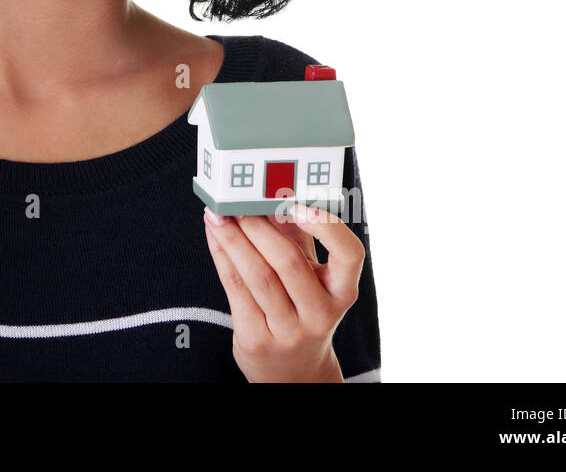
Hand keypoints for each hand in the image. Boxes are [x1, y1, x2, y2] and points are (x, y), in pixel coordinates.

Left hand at [203, 203, 363, 381]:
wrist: (293, 371)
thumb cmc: (302, 309)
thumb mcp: (312, 277)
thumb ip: (299, 237)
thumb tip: (273, 194)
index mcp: (342, 291)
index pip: (350, 254)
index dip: (326, 226)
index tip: (297, 203)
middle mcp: (320, 313)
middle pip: (288, 262)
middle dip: (258, 226)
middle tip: (238, 203)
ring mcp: (288, 330)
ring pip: (257, 275)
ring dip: (233, 238)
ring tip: (219, 215)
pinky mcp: (257, 338)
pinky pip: (235, 288)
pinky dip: (222, 255)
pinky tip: (215, 235)